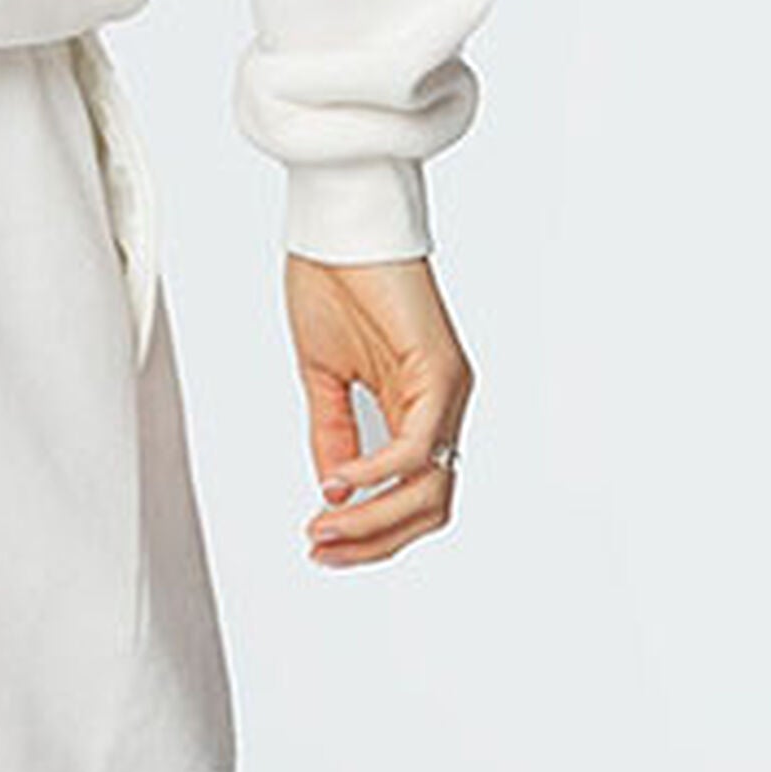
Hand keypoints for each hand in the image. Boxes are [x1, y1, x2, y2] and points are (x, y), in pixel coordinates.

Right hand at [287, 250, 474, 569]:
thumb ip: (334, 434)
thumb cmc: (335, 283)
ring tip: (325, 525)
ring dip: (374, 519)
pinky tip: (341, 480)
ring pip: (430, 488)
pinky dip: (378, 472)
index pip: (414, 495)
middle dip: (373, 540)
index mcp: (420, 405)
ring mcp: (448, 389)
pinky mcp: (439, 370)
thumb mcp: (325, 378)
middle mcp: (444, 403)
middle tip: (322, 547)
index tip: (322, 542)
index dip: (372, 532)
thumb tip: (334, 490)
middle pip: (429, 507)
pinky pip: (419, 446)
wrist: (340, 225)